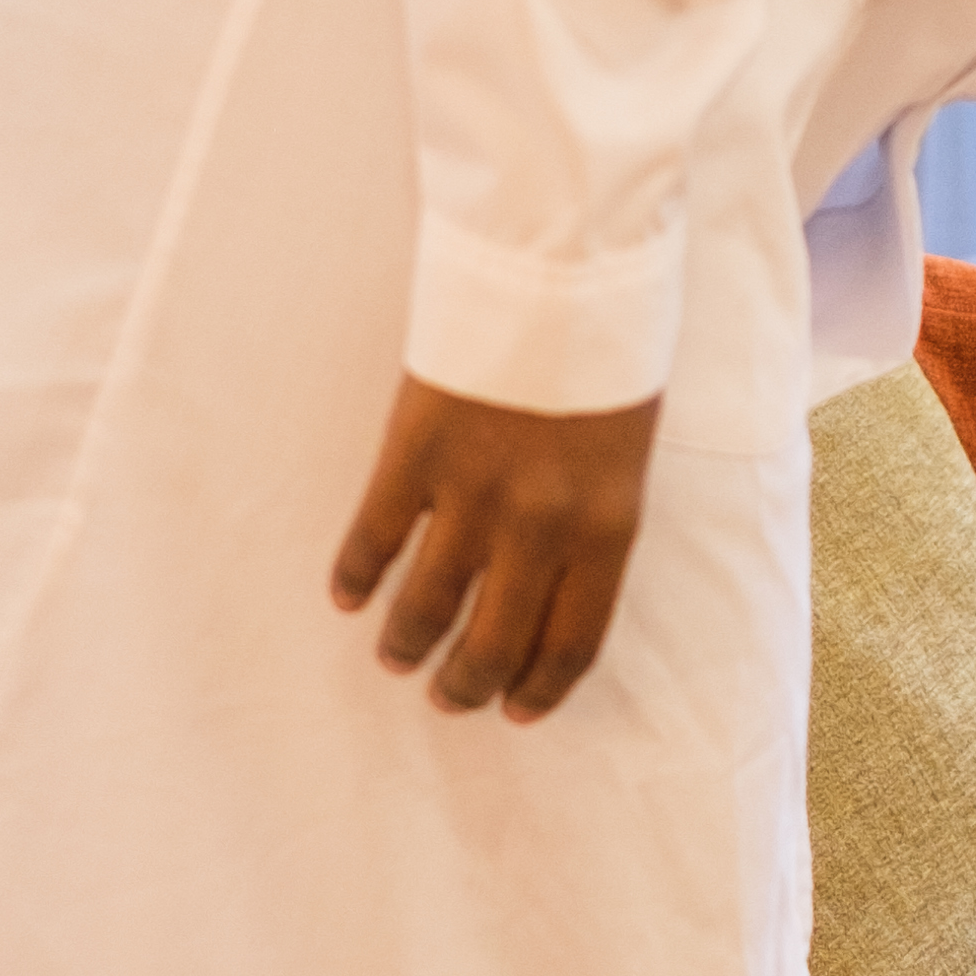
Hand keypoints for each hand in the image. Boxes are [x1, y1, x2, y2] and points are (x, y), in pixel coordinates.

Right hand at [332, 379, 663, 719]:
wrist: (563, 264)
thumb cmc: (610, 348)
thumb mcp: (627, 448)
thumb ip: (594, 520)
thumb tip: (550, 582)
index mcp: (608, 526)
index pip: (572, 642)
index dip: (540, 687)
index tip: (517, 710)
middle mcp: (542, 526)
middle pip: (495, 643)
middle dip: (467, 684)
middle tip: (449, 698)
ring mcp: (473, 493)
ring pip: (427, 604)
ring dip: (407, 643)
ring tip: (396, 658)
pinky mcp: (416, 453)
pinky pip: (374, 538)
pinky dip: (357, 576)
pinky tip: (347, 595)